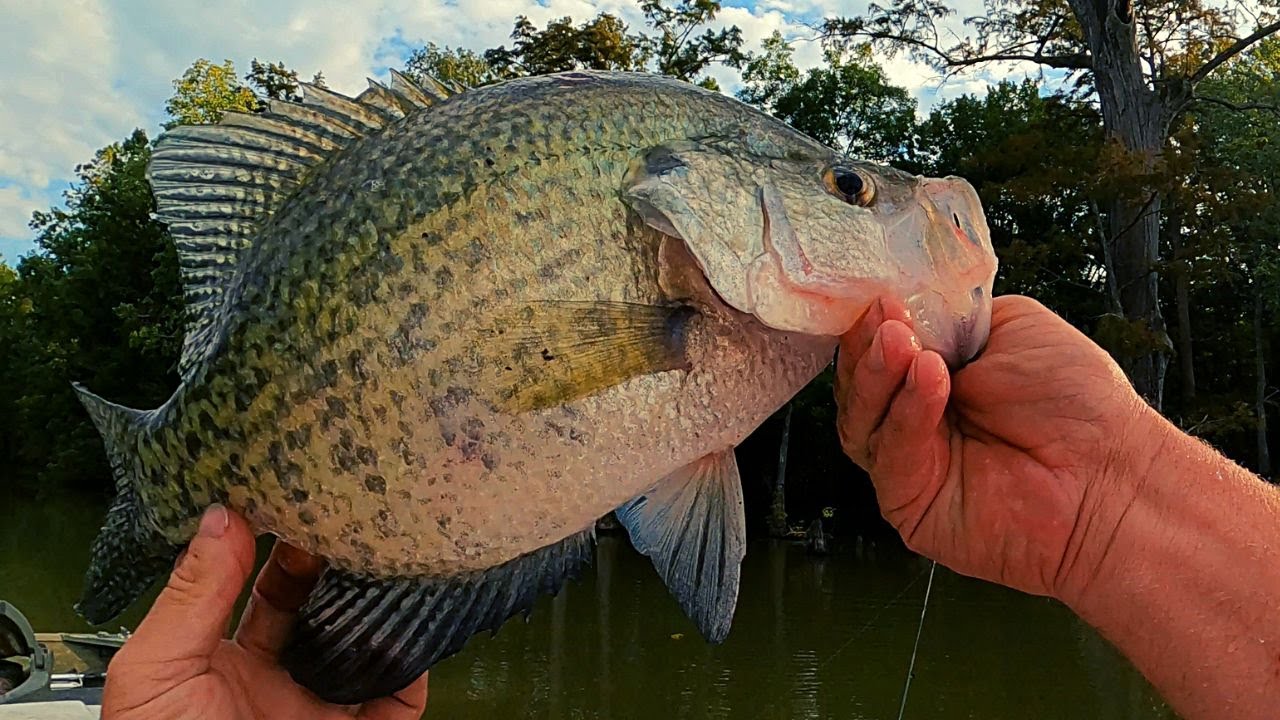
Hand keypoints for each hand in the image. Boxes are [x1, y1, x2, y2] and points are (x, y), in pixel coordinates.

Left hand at [101, 506, 427, 719]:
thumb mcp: (154, 674)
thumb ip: (191, 596)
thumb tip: (222, 516)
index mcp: (222, 663)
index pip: (257, 587)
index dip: (277, 542)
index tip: (296, 495)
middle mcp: (280, 679)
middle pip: (321, 606)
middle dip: (337, 561)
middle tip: (350, 518)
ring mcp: (327, 706)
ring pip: (366, 638)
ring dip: (380, 599)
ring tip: (390, 555)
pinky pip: (405, 690)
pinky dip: (416, 657)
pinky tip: (413, 623)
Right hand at [835, 295, 1163, 600]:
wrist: (1114, 475)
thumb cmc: (1079, 406)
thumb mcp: (1012, 327)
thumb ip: (950, 316)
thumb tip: (901, 310)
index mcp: (937, 377)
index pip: (880, 348)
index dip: (873, 323)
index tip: (882, 296)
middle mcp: (916, 420)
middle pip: (859, 384)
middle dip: (868, 347)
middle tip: (888, 318)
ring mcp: (910, 462)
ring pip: (861, 420)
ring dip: (879, 375)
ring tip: (902, 342)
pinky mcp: (909, 504)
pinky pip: (890, 456)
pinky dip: (906, 414)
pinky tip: (930, 380)